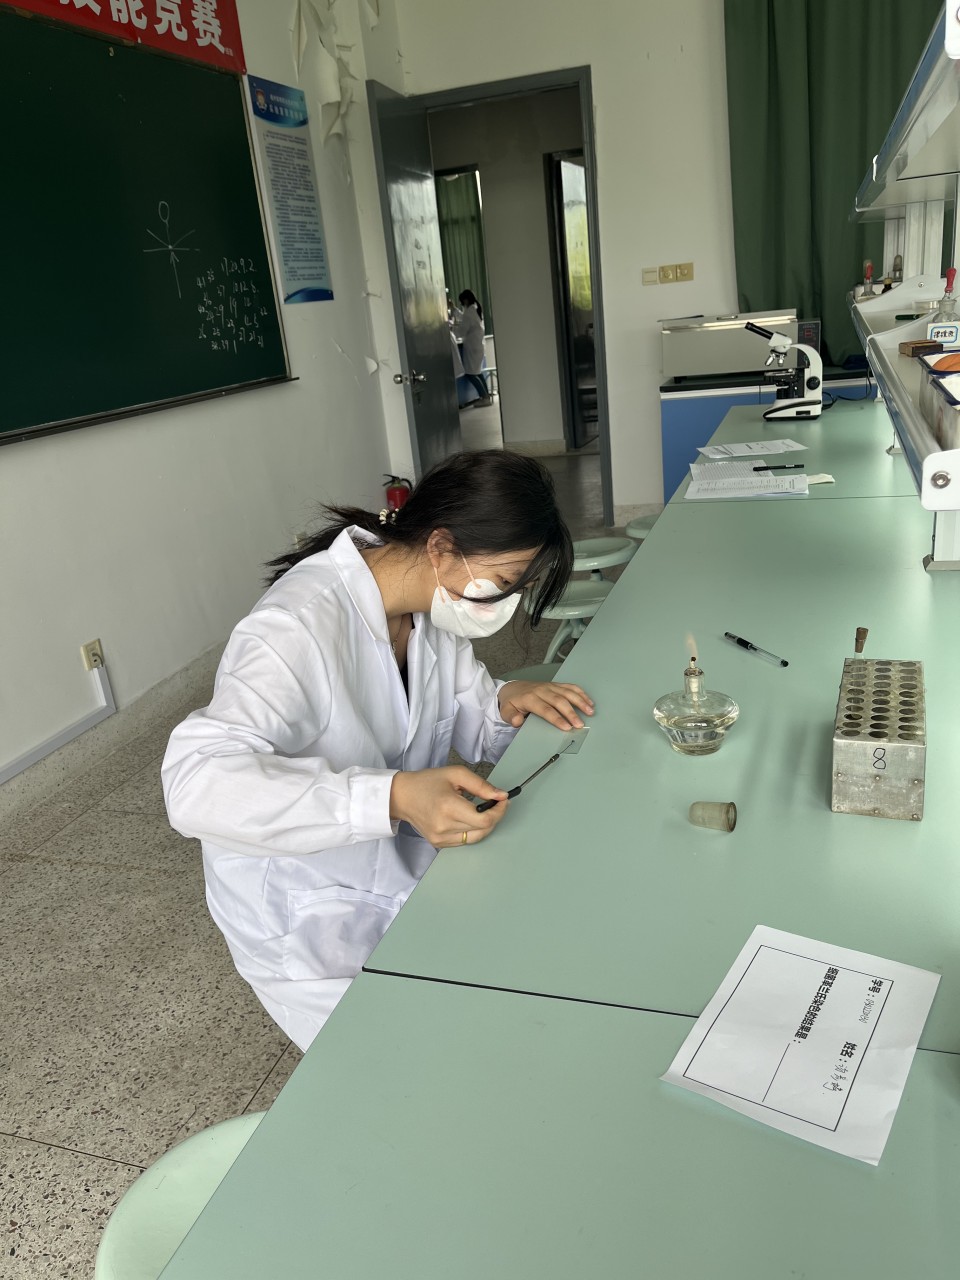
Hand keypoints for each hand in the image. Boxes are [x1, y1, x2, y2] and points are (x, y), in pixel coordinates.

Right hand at [390, 766, 509, 847]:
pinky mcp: (438, 843)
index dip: (499, 811)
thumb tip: (500, 795)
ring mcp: (440, 838)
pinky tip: (468, 818)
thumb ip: (481, 785)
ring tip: (482, 810)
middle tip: (496, 803)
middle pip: (483, 829)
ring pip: (476, 837)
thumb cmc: (426, 782)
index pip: (484, 819)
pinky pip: (465, 840)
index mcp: (449, 807)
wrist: (402, 796)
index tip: (503, 801)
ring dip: (484, 825)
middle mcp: (444, 826)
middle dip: (495, 815)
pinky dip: (472, 830)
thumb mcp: (456, 774)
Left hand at [498, 680, 594, 729]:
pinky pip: (570, 687)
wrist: (512, 688)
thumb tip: (517, 721)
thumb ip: (510, 717)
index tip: (566, 727)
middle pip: (559, 701)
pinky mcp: (556, 685)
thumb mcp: (506, 711)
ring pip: (567, 692)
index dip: (557, 718)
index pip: (545, 709)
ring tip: (590, 711)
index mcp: (530, 698)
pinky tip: (588, 701)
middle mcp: (542, 690)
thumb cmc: (512, 702)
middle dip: (571, 713)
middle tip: (580, 724)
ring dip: (580, 701)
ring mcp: (550, 686)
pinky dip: (581, 693)